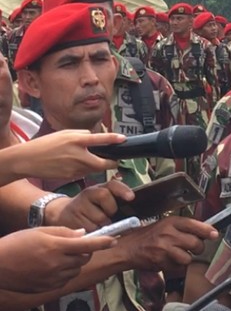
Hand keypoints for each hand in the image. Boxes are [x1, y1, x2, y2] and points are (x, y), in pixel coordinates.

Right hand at [0, 227, 115, 292]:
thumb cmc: (16, 244)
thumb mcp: (40, 231)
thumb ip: (64, 232)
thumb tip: (83, 234)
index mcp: (56, 247)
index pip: (88, 244)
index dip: (103, 242)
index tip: (114, 239)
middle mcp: (57, 264)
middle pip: (85, 258)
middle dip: (85, 251)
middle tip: (74, 245)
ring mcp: (53, 278)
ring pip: (76, 269)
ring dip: (75, 262)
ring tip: (58, 256)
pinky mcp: (48, 288)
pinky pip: (65, 279)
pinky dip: (65, 272)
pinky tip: (51, 267)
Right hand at [3, 130, 125, 182]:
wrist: (27, 160)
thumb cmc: (45, 144)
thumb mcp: (63, 134)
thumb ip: (81, 135)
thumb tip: (94, 137)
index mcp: (75, 140)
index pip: (99, 139)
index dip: (113, 139)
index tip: (123, 139)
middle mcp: (77, 154)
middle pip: (102, 163)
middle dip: (111, 163)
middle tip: (114, 161)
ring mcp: (74, 167)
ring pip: (93, 169)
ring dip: (97, 166)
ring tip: (90, 160)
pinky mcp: (70, 176)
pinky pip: (83, 173)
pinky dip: (84, 170)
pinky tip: (75, 165)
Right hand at [46, 179, 134, 231]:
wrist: (62, 213)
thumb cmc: (90, 209)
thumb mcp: (101, 201)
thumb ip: (115, 202)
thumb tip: (133, 218)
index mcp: (99, 188)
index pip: (112, 184)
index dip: (122, 189)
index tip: (131, 197)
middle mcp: (88, 193)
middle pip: (105, 196)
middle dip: (111, 209)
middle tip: (108, 215)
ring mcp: (78, 205)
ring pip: (99, 217)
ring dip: (103, 224)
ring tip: (98, 224)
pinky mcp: (72, 219)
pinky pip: (90, 229)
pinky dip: (94, 233)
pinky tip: (90, 229)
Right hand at [119, 216, 217, 272]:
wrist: (129, 248)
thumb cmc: (149, 236)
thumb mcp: (166, 224)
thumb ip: (185, 227)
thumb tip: (206, 231)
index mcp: (172, 222)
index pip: (195, 225)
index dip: (207, 231)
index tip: (215, 234)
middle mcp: (169, 233)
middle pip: (196, 243)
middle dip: (198, 248)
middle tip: (193, 247)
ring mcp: (165, 248)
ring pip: (188, 257)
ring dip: (187, 258)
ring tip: (179, 254)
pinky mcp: (161, 261)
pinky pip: (178, 267)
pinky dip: (177, 266)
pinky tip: (170, 260)